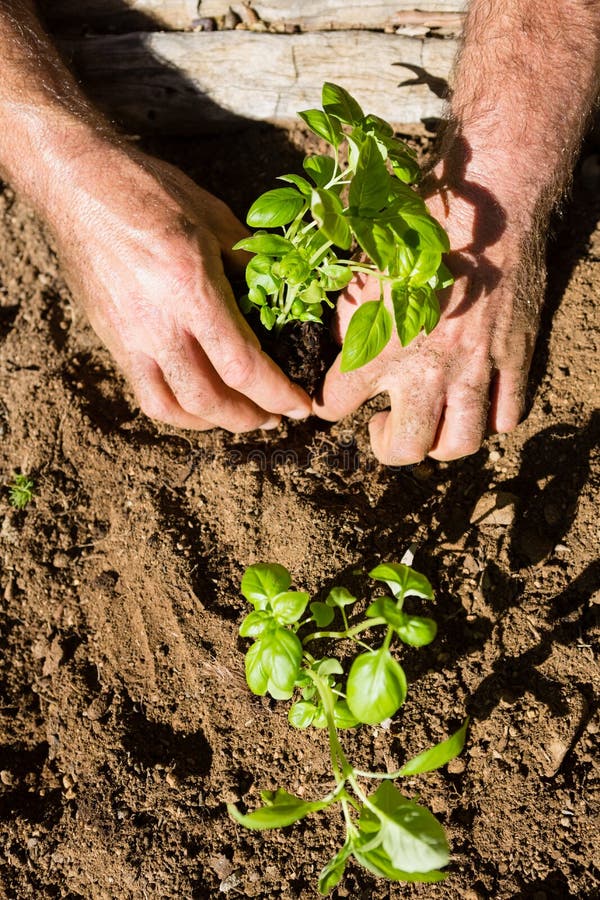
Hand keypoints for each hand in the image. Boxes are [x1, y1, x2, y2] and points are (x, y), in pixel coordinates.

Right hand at [48, 145, 310, 431]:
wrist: (77, 184)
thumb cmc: (149, 191)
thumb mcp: (214, 217)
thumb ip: (248, 263)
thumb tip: (276, 296)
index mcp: (190, 289)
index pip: (242, 365)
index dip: (277, 394)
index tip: (301, 405)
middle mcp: (158, 323)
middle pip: (209, 399)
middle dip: (250, 418)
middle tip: (276, 418)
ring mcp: (130, 336)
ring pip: (174, 407)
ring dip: (214, 423)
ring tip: (240, 419)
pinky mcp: (112, 340)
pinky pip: (146, 394)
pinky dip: (178, 411)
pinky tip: (198, 405)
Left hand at [314, 180, 542, 464]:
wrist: (489, 203)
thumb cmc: (419, 226)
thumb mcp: (362, 267)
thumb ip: (347, 317)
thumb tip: (341, 346)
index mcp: (379, 347)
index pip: (335, 403)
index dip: (326, 406)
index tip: (331, 401)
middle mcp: (426, 370)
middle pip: (405, 448)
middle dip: (385, 446)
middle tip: (381, 426)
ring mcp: (474, 368)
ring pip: (459, 443)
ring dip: (439, 443)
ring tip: (430, 423)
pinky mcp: (513, 358)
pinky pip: (506, 415)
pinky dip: (490, 419)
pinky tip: (476, 403)